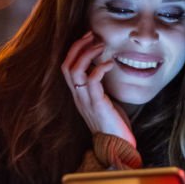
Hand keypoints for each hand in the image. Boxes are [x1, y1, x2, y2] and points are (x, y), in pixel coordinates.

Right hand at [61, 32, 135, 146]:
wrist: (117, 148)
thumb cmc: (114, 124)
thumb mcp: (105, 100)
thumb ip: (101, 87)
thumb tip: (106, 67)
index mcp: (78, 95)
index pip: (67, 67)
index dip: (75, 50)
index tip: (88, 37)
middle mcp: (78, 97)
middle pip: (66, 65)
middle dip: (78, 46)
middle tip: (92, 35)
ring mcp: (85, 101)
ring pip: (75, 71)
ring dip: (87, 54)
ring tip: (101, 44)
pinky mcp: (97, 104)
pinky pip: (92, 81)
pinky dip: (100, 68)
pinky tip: (110, 63)